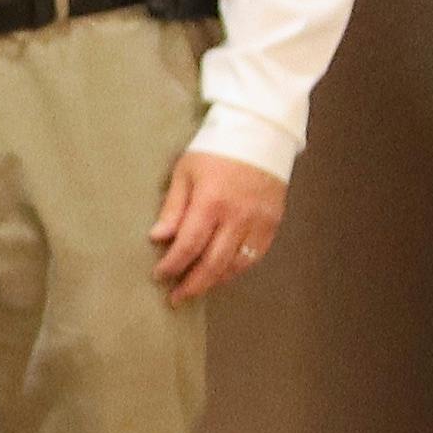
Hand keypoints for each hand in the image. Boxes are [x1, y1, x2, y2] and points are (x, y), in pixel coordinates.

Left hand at [150, 151, 287, 303]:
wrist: (260, 134)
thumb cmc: (215, 150)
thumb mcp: (184, 172)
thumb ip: (173, 208)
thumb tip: (158, 238)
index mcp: (211, 201)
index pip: (188, 245)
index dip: (172, 265)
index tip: (159, 276)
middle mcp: (238, 216)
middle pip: (214, 262)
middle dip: (193, 284)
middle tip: (176, 298)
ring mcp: (260, 221)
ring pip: (237, 264)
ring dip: (215, 280)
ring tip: (196, 288)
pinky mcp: (273, 223)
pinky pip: (255, 255)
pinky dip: (237, 269)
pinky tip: (222, 274)